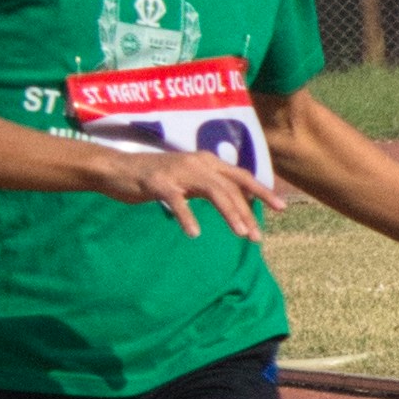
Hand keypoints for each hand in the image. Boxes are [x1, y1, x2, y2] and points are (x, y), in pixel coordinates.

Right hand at [104, 143, 272, 239]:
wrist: (117, 169)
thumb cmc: (155, 178)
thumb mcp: (189, 180)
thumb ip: (211, 186)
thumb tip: (237, 201)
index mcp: (207, 161)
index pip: (241, 176)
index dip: (262, 191)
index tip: (281, 208)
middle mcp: (197, 162)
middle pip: (230, 187)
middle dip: (247, 212)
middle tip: (257, 237)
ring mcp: (177, 171)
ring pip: (212, 191)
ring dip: (229, 213)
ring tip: (241, 234)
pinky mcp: (157, 182)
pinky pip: (176, 201)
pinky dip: (187, 217)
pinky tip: (195, 234)